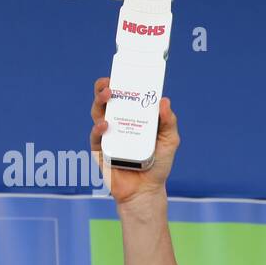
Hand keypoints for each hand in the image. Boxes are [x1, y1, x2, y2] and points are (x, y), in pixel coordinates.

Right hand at [89, 76, 180, 203]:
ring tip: (108, 95)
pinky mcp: (100, 150)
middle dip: (104, 88)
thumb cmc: (158, 164)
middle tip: (110, 83)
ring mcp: (107, 136)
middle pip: (106, 101)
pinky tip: (105, 124)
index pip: (124, 97)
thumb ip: (169, 122)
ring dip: (100, 102)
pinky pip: (96, 136)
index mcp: (133, 118)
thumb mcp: (169, 141)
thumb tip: (164, 101)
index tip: (122, 74)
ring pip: (97, 114)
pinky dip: (99, 129)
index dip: (121, 84)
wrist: (147, 191)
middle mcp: (118, 124)